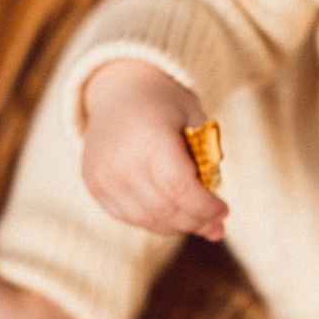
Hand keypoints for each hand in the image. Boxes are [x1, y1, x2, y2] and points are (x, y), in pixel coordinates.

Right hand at [79, 59, 227, 239]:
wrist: (120, 92)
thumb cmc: (167, 107)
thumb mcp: (195, 122)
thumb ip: (207, 164)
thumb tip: (216, 219)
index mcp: (151, 137)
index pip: (180, 189)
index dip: (205, 208)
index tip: (224, 211)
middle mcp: (121, 159)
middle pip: (164, 209)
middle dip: (195, 221)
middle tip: (216, 224)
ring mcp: (103, 174)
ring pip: (147, 220)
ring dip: (176, 226)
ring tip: (196, 221)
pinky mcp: (94, 185)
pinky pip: (128, 217)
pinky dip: (153, 220)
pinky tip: (170, 214)